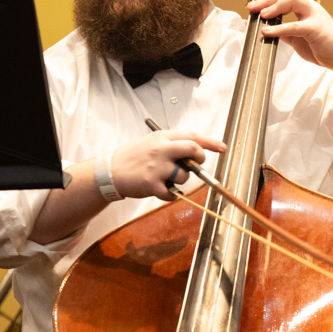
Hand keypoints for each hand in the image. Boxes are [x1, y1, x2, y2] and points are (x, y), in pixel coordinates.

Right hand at [112, 130, 226, 200]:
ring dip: (179, 180)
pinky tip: (160, 190)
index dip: (210, 142)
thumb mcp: (152, 142)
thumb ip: (172, 144)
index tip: (222, 147)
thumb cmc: (133, 157)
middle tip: (197, 165)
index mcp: (162, 137)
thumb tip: (196, 151)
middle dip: (200, 159)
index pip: (192, 136)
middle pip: (193, 151)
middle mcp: (161, 150)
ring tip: (164, 178)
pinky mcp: (152, 184)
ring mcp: (157, 167)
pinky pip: (173, 194)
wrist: (109, 172)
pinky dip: (171, 195)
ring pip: (184, 176)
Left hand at [248, 0, 332, 72]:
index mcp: (307, 7)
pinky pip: (295, 25)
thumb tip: (269, 28)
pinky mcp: (316, 29)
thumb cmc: (324, 46)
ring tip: (261, 14)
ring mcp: (315, 16)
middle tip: (251, 6)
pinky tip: (267, 32)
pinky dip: (279, 28)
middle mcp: (311, 7)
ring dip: (273, 5)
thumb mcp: (300, 37)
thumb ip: (286, 31)